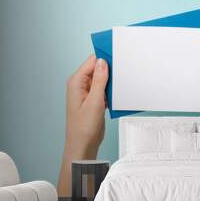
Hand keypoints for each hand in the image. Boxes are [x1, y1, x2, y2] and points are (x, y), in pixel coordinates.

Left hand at [58, 55, 107, 195]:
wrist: (83, 146)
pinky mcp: (93, 100)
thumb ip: (99, 81)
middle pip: (97, 69)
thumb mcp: (94, 102)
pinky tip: (117, 95)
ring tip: (121, 85)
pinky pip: (104, 89)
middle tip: (123, 71)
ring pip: (102, 79)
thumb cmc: (83, 128)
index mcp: (76, 82)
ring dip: (111, 82)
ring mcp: (87, 92)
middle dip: (110, 70)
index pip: (92, 61)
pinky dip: (111, 91)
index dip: (105, 57)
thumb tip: (102, 62)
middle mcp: (80, 85)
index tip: (118, 54)